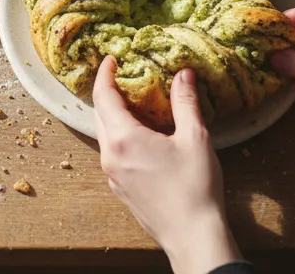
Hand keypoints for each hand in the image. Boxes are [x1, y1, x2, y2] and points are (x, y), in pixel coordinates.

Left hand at [93, 57, 241, 273]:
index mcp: (123, 139)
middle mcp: (110, 155)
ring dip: (114, 115)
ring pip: (105, 134)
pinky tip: (141, 135)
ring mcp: (112, 174)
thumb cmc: (195, 188)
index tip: (110, 59)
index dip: (104, 74)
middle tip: (123, 76)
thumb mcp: (195, 138)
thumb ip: (186, 102)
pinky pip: (113, 152)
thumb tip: (183, 74)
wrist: (192, 236)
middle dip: (107, 92)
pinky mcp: (120, 188)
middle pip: (99, 114)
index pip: (103, 97)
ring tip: (134, 102)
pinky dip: (120, 136)